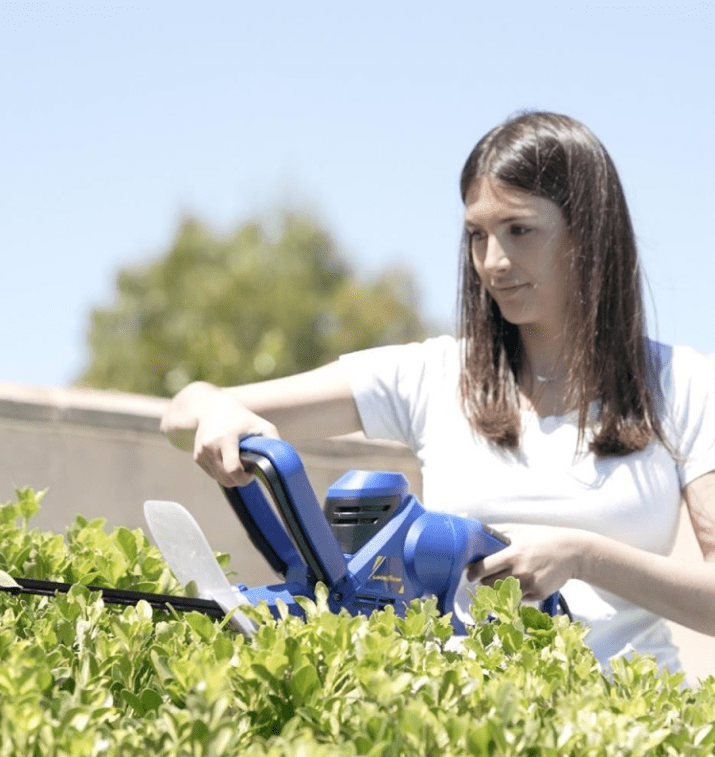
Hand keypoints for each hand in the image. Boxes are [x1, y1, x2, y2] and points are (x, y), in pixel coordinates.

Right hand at [192, 390, 278, 487]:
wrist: (211, 407)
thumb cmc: (241, 417)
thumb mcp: (261, 425)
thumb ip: (273, 442)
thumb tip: (282, 462)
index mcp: (225, 438)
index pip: (232, 469)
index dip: (244, 477)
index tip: (251, 472)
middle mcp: (210, 447)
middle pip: (227, 479)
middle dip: (240, 479)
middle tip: (249, 468)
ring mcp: (201, 453)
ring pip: (220, 479)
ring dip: (232, 477)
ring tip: (240, 461)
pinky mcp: (197, 457)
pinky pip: (213, 474)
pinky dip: (223, 472)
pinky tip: (229, 459)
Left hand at [466, 524, 585, 600]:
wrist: (571, 552)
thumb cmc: (543, 539)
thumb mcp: (519, 530)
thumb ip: (498, 532)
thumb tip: (477, 533)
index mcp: (511, 555)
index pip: (483, 568)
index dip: (473, 572)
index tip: (469, 573)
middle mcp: (519, 572)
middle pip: (489, 583)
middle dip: (484, 579)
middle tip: (487, 575)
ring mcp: (529, 585)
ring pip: (502, 592)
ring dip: (499, 587)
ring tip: (504, 577)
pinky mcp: (538, 594)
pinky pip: (519, 597)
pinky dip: (517, 592)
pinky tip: (523, 581)